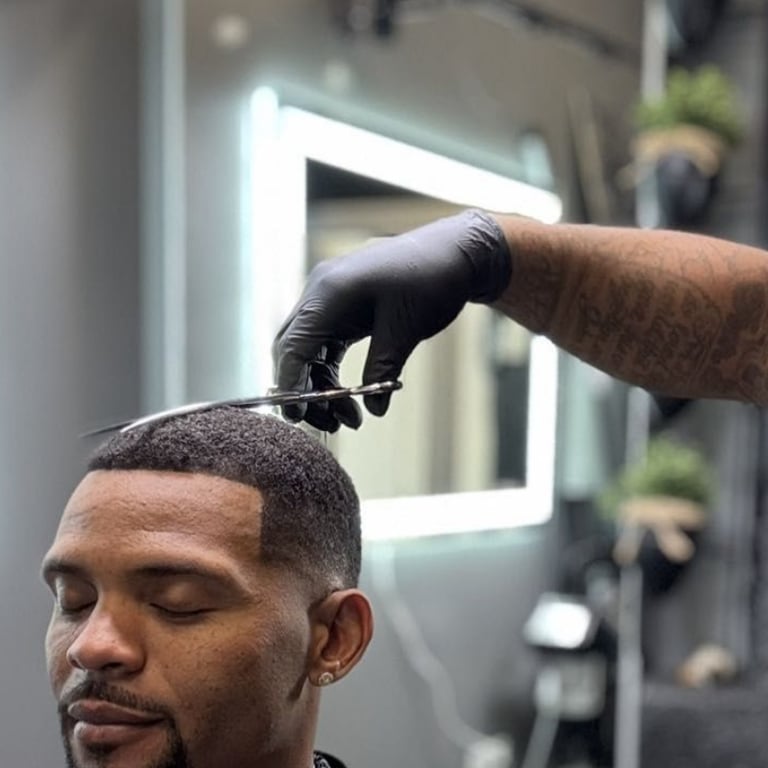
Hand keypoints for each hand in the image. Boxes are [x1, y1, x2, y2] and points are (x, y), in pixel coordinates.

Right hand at [272, 209, 510, 430]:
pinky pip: (325, 346)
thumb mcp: (406, 329)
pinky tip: (353, 396)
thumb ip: (383, 369)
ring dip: (321, 386)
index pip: (292, 345)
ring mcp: (329, 300)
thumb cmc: (431, 280)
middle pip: (292, 350)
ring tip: (349, 418)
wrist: (455, 253)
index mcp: (328, 292)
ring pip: (308, 352)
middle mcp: (320, 293)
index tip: (297, 417)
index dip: (290, 383)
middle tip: (328, 424)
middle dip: (304, 390)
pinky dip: (333, 373)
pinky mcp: (343, 309)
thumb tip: (373, 410)